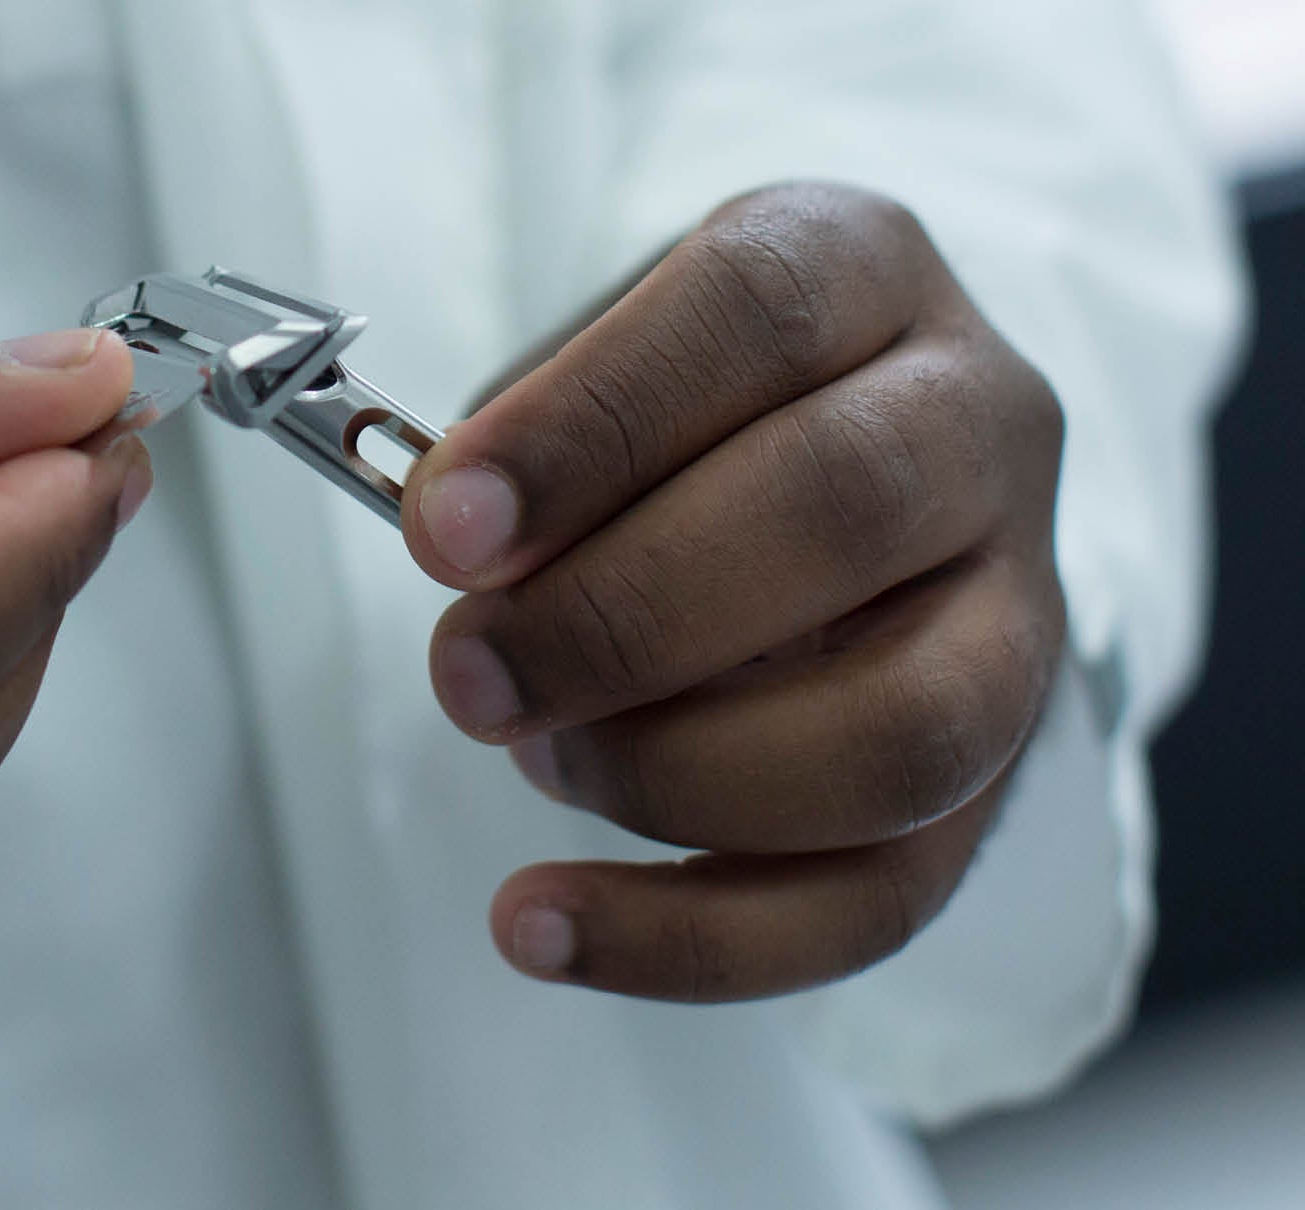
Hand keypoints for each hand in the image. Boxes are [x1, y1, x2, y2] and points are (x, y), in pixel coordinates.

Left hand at [402, 184, 1065, 1001]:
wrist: (837, 475)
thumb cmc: (679, 416)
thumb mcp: (598, 366)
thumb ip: (531, 446)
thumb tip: (463, 547)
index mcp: (866, 271)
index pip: (755, 315)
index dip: (590, 426)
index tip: (445, 527)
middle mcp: (979, 423)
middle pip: (841, 511)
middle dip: (619, 616)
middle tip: (466, 674)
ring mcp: (1017, 609)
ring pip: (902, 729)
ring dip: (673, 772)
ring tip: (534, 761)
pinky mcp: (993, 781)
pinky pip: (874, 899)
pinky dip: (688, 941)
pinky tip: (540, 925)